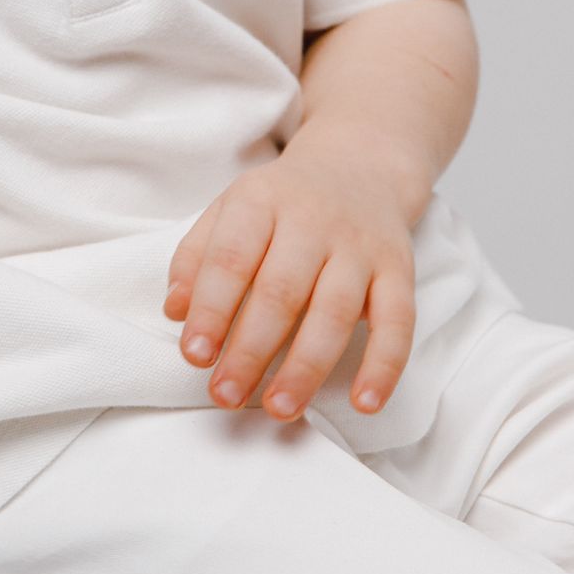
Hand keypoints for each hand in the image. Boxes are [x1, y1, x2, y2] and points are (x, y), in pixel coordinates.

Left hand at [162, 135, 416, 423]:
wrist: (358, 165)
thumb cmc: (281, 203)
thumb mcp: (230, 210)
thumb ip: (196, 257)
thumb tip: (175, 311)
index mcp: (261, 201)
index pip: (231, 258)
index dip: (211, 309)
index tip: (194, 355)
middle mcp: (312, 220)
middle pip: (280, 290)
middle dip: (250, 349)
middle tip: (226, 395)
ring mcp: (359, 246)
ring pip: (334, 311)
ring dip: (306, 367)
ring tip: (278, 408)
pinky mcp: (398, 269)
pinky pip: (398, 321)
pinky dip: (384, 365)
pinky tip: (365, 404)